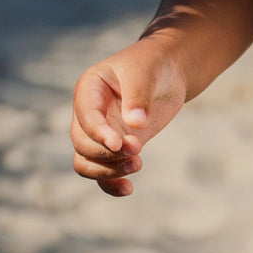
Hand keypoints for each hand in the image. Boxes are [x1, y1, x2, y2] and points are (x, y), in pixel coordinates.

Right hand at [70, 38, 186, 196]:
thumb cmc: (154, 64)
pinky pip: (103, 170)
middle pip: (83, 144)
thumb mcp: (147, 72)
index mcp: (89, 88)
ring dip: (108, 170)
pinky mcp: (116, 145)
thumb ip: (139, 96)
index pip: (86, 117)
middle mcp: (89, 113)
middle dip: (108, 152)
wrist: (169, 69)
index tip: (120, 144)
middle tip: (138, 149)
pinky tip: (127, 189)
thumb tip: (136, 125)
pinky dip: (110, 183)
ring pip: (87, 161)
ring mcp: (101, 131)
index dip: (99, 133)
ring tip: (138, 165)